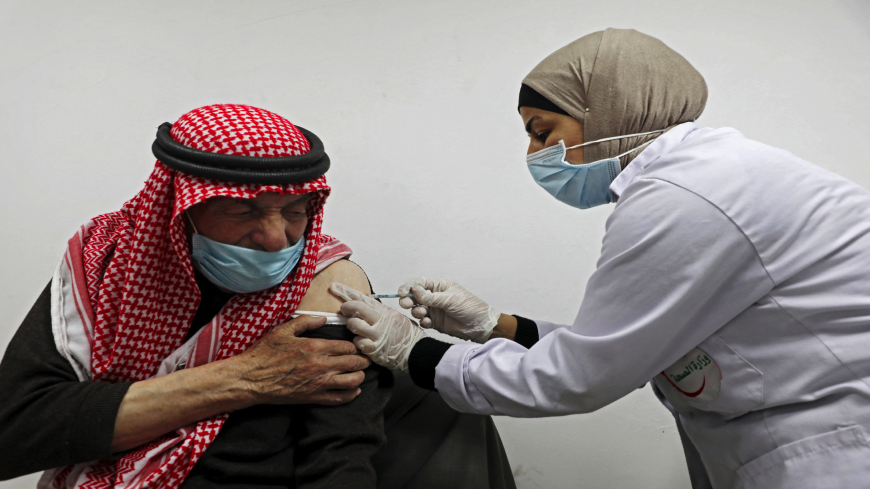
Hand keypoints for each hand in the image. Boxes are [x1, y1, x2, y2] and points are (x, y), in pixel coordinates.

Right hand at [236, 315, 370, 405]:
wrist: (250, 379)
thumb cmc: (265, 353)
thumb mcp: (283, 330)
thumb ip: (306, 322)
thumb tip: (323, 319)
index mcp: (315, 347)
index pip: (347, 347)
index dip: (356, 347)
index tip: (358, 346)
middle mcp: (320, 366)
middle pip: (353, 363)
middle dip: (363, 361)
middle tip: (366, 359)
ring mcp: (318, 383)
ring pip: (351, 382)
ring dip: (360, 377)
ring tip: (360, 373)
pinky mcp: (313, 397)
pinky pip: (338, 399)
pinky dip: (350, 395)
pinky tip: (353, 391)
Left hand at [330, 283, 425, 370]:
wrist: (415, 351)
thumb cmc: (405, 333)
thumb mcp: (394, 317)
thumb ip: (377, 311)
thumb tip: (360, 303)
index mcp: (384, 311)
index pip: (363, 298)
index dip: (347, 292)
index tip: (334, 286)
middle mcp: (380, 321)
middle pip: (357, 308)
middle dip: (346, 307)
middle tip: (343, 309)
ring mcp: (376, 335)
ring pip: (354, 325)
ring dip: (351, 325)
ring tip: (354, 326)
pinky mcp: (374, 349)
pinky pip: (357, 342)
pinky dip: (357, 341)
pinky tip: (362, 341)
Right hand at [397, 277, 499, 342]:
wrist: (480, 325)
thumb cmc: (470, 307)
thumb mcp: (450, 300)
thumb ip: (431, 297)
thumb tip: (415, 291)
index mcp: (439, 286)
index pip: (420, 283)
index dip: (409, 286)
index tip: (402, 292)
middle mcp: (435, 297)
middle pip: (414, 296)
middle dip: (408, 300)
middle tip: (406, 304)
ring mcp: (434, 310)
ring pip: (417, 309)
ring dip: (416, 311)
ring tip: (423, 314)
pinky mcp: (435, 322)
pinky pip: (423, 320)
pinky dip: (422, 321)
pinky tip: (428, 322)